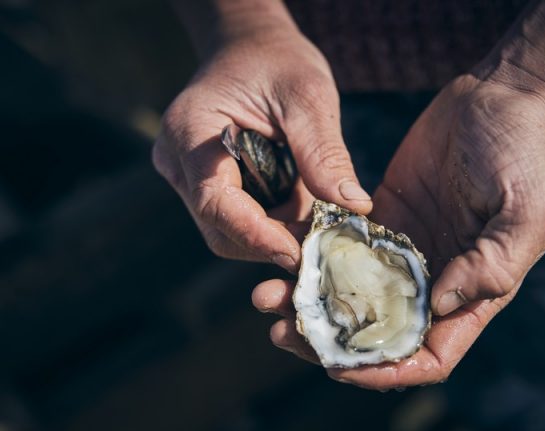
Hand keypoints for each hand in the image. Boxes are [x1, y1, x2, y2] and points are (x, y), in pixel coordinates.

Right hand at [153, 25, 370, 270]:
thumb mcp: (308, 97)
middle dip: (271, 241)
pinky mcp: (204, 185)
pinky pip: (235, 221)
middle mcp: (177, 161)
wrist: (250, 50)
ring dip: (274, 234)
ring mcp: (186, 176)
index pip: (215, 201)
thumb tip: (354, 206)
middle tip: (320, 237)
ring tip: (313, 213)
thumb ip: (324, 152)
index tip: (300, 253)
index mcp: (191, 131)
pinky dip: (270, 223)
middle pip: (219, 229)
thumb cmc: (276, 62)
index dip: (257, 234)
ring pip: (227, 232)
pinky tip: (298, 204)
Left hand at [254, 74, 544, 387]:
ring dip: (310, 301)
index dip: (388, 371)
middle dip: (329, 339)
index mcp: (471, 291)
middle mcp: (432, 278)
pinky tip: (283, 253)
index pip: (428, 354)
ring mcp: (402, 248)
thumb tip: (438, 306)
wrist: (500, 96)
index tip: (340, 368)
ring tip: (267, 294)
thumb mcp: (527, 212)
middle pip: (376, 330)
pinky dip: (313, 256)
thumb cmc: (525, 153)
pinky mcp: (380, 216)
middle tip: (280, 330)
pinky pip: (340, 244)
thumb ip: (492, 264)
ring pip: (349, 291)